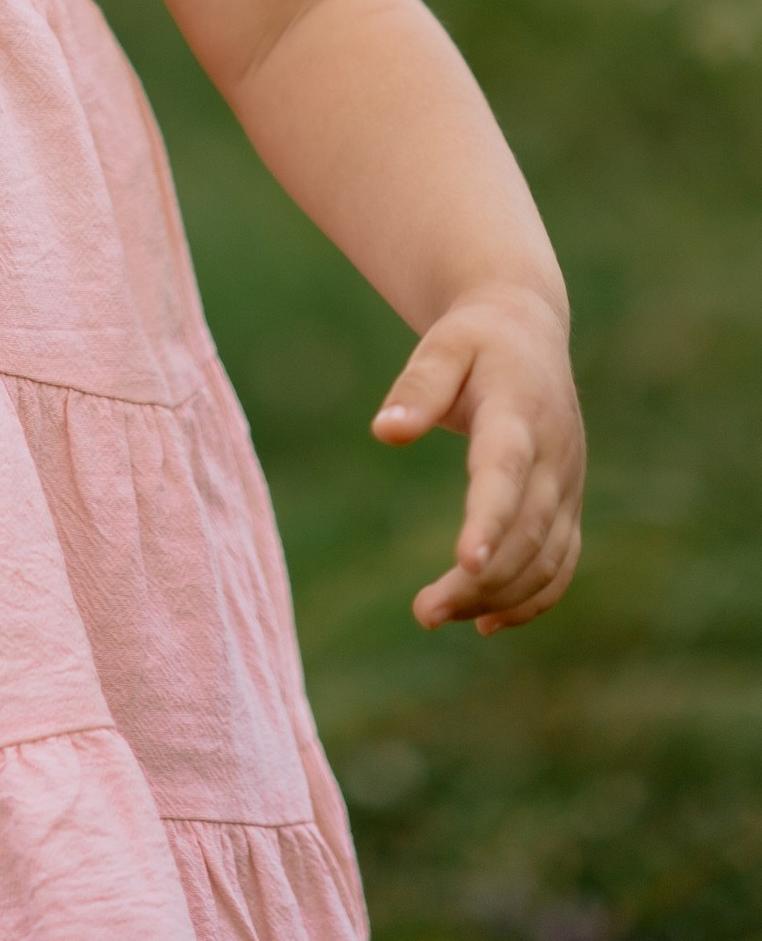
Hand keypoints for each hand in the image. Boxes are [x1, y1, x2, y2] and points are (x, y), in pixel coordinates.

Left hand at [374, 283, 583, 633]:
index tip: (468, 562)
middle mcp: (554, 456)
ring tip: (434, 613)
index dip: (492, 519)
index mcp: (520, 413)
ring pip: (545, 558)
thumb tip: (385, 431)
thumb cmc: (474, 339)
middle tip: (424, 611)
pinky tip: (485, 622)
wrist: (527, 329)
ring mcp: (567, 485)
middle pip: (527, 531)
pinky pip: (560, 564)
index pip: (507, 473)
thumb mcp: (443, 345)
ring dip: (498, 597)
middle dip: (482, 579)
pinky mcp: (567, 504)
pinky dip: (530, 599)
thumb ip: (418, 387)